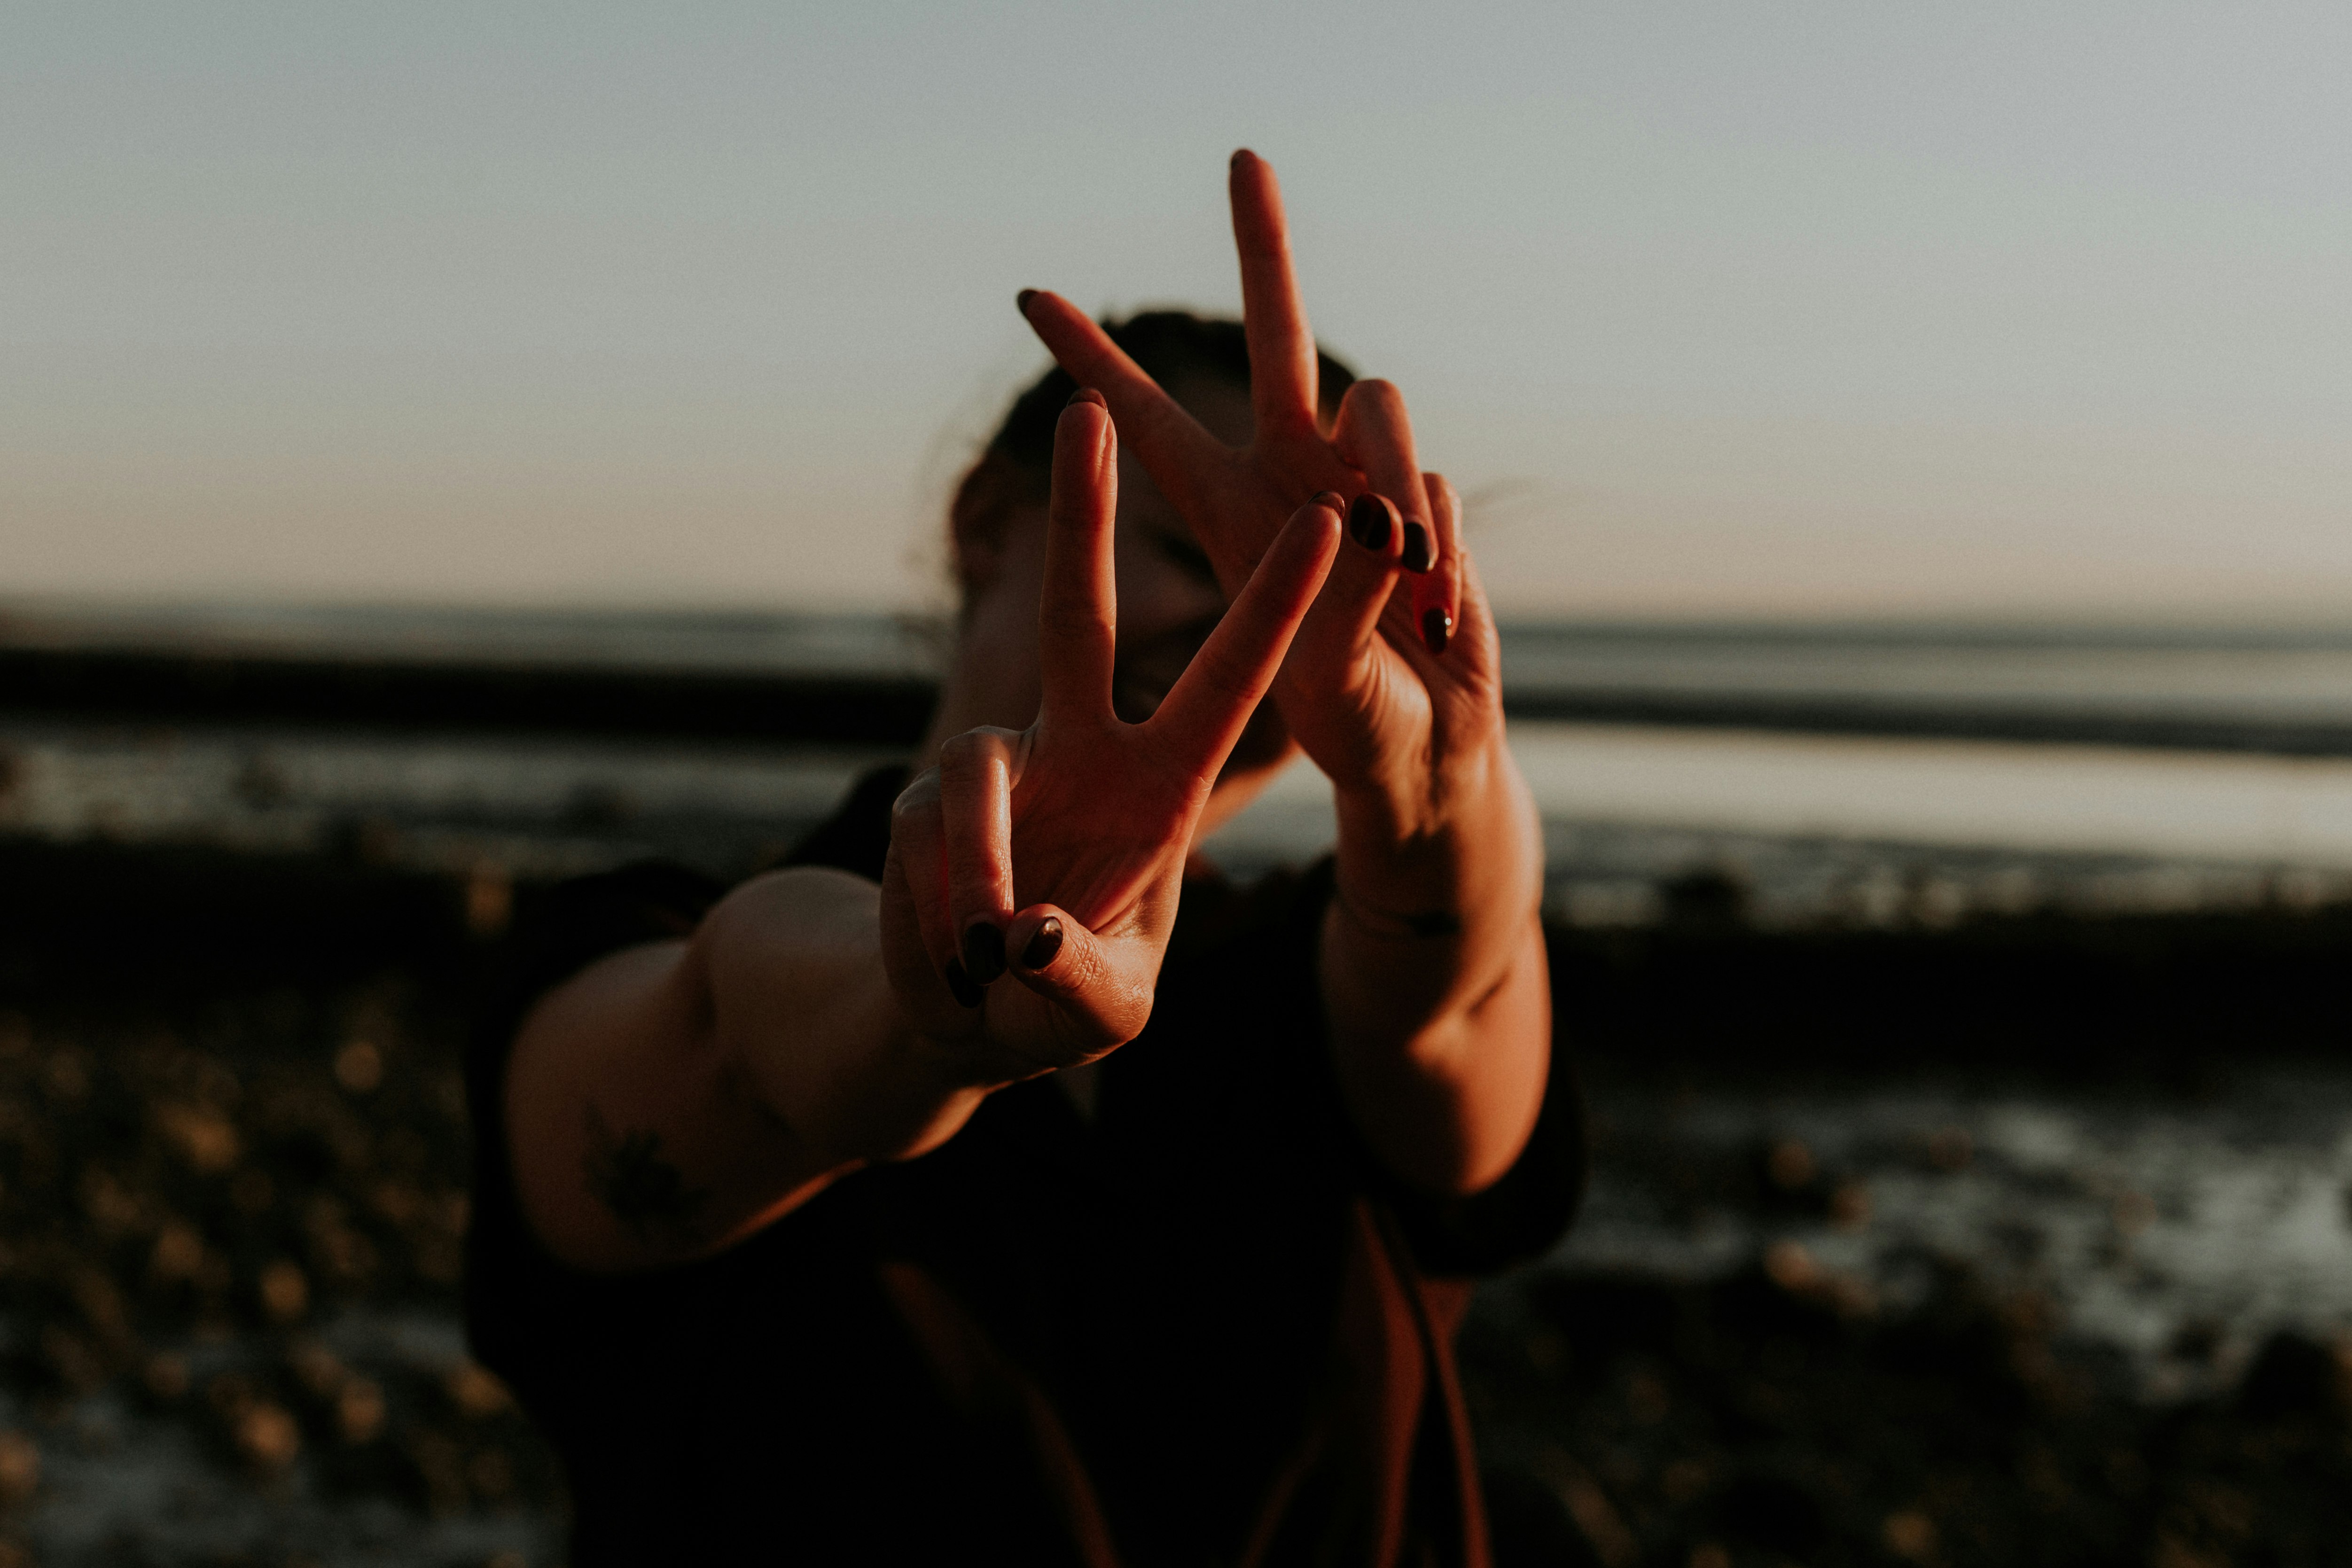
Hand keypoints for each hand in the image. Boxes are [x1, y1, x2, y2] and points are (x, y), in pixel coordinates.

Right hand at [881, 391, 1340, 1081]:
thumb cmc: (1062, 1002)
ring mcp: (999, 766)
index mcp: (1162, 785)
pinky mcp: (924, 797)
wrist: (965, 1018)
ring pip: (979, 784)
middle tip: (1083, 405)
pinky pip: (930, 841)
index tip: (1336, 515)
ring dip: (979, 878)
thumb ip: (1080, 984)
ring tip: (981, 958)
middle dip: (1083, 512)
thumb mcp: (1103, 1012)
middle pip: (1078, 614)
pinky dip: (941, 909)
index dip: (1280, 604)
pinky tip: (952, 957)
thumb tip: (1022, 936)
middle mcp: (1081, 751)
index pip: (1228, 679)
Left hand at [1017, 151, 1506, 841]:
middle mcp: (1292, 473)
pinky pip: (1435, 486)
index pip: (1146, 420)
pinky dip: (1443, 555)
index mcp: (1226, 510)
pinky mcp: (1428, 497)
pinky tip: (1436, 619)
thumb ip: (1344, 599)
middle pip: (1278, 338)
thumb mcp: (1322, 678)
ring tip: (1407, 592)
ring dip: (1395, 488)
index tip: (1029, 296)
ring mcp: (1366, 478)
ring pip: (1379, 405)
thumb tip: (1376, 519)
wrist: (1424, 747)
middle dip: (1262, 245)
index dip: (1092, 361)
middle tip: (1242, 154)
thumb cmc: (1347, 720)